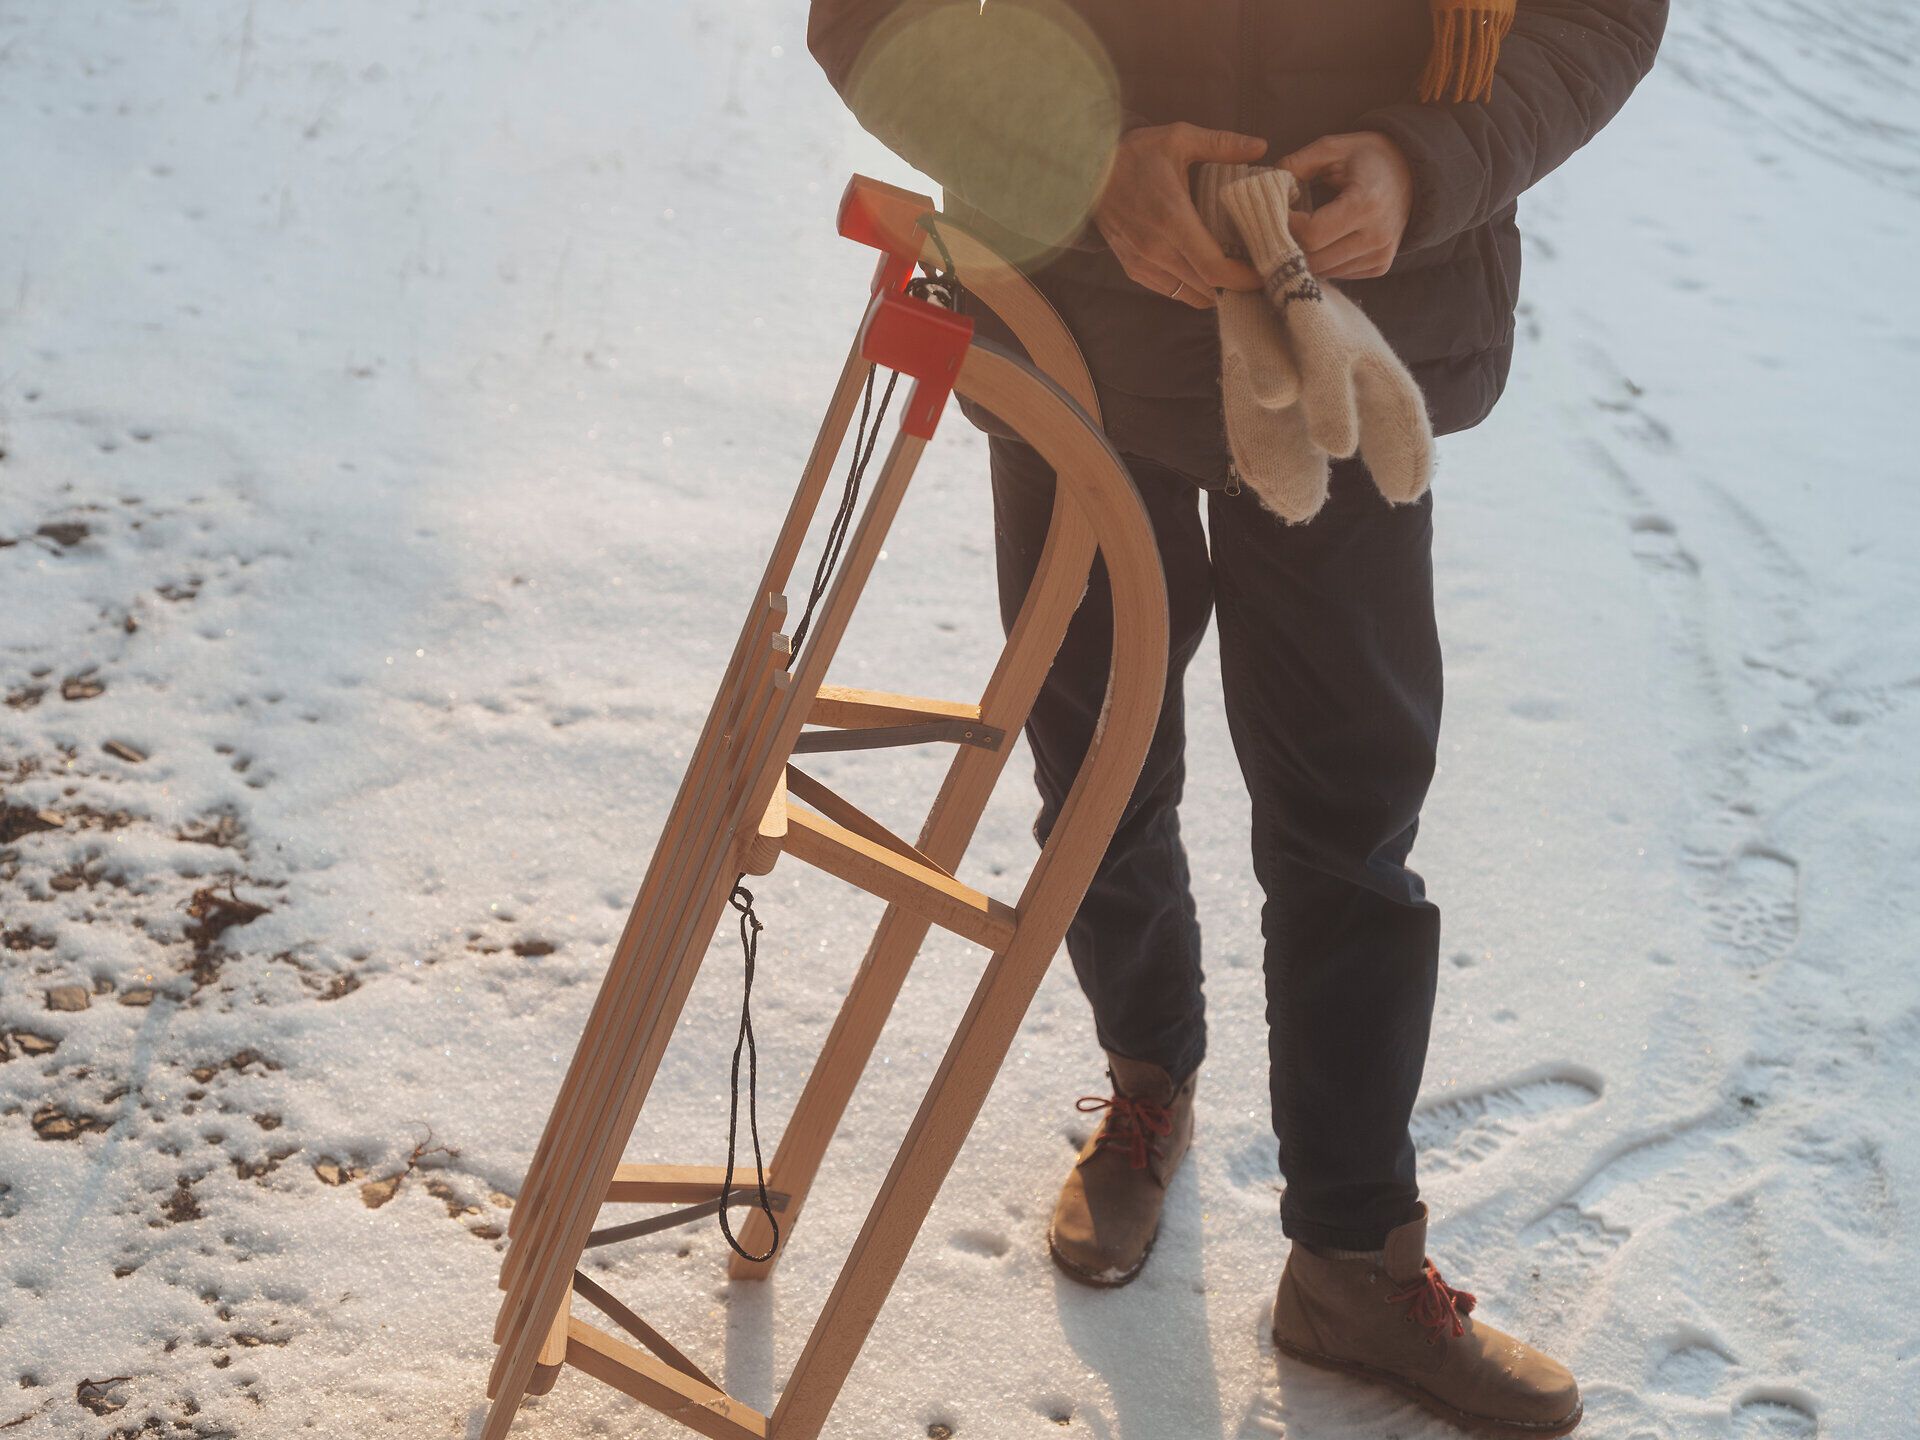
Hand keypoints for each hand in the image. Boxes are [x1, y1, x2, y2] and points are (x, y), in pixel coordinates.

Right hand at [1094, 122, 1267, 308]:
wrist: (1086, 171)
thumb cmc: (1135, 154)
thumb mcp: (1179, 138)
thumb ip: (1222, 144)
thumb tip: (1261, 146)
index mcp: (1172, 219)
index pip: (1213, 268)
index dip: (1243, 278)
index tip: (1265, 272)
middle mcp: (1156, 249)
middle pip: (1207, 288)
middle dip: (1238, 287)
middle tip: (1260, 273)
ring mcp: (1143, 263)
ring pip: (1191, 295)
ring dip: (1217, 291)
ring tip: (1238, 275)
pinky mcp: (1134, 269)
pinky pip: (1173, 292)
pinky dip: (1195, 289)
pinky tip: (1209, 274)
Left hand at [1280, 131, 1413, 280]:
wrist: (1411, 172)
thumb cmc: (1368, 156)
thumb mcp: (1333, 148)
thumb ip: (1297, 163)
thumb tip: (1267, 186)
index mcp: (1365, 204)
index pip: (1312, 234)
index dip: (1287, 226)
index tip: (1277, 212)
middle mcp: (1376, 236)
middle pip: (1314, 259)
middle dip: (1290, 245)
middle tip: (1278, 227)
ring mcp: (1380, 255)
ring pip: (1323, 271)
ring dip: (1304, 256)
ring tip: (1298, 233)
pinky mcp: (1379, 266)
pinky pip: (1338, 274)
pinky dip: (1323, 262)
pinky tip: (1321, 242)